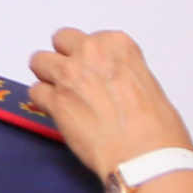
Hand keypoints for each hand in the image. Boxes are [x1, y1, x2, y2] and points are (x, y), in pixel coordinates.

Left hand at [26, 27, 192, 178]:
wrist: (145, 155)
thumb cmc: (157, 128)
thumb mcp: (148, 85)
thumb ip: (121, 75)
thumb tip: (110, 85)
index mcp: (117, 45)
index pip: (91, 38)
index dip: (90, 57)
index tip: (95, 72)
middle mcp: (90, 53)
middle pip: (61, 40)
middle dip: (64, 57)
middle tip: (73, 79)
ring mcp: (69, 75)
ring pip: (39, 61)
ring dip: (47, 76)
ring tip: (60, 95)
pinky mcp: (54, 101)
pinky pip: (35, 92)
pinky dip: (42, 102)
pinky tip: (56, 113)